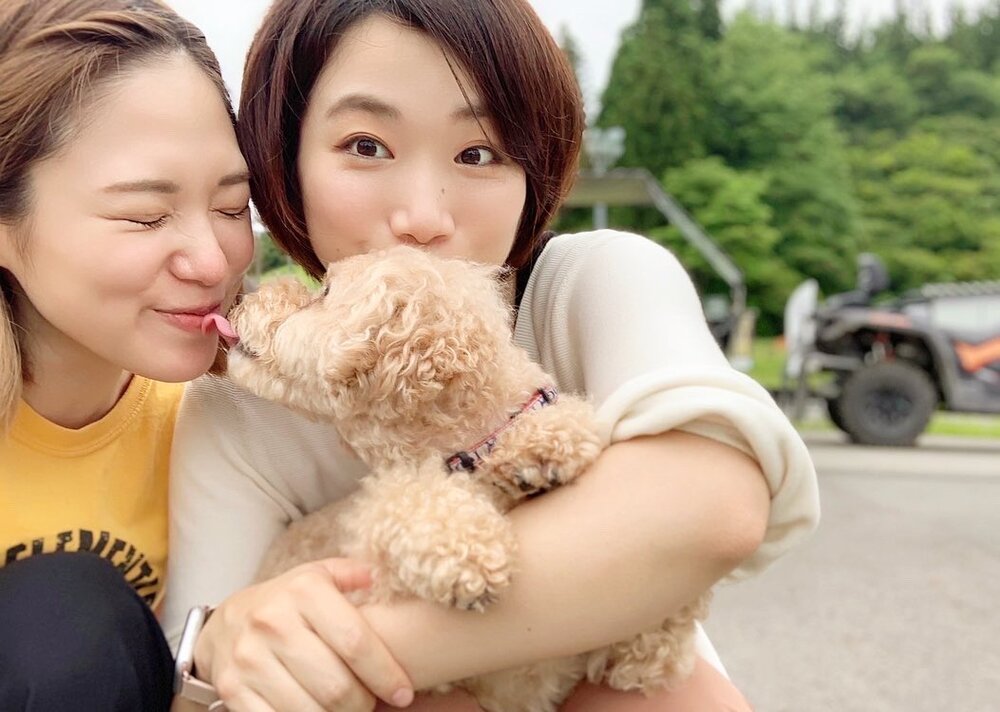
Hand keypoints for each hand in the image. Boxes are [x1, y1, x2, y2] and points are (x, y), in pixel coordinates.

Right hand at [194, 558, 414, 711]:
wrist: (226, 624)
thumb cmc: (288, 602)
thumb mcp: (320, 576)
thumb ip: (355, 574)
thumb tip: (382, 577)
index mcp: (303, 590)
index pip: (356, 641)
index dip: (386, 673)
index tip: (403, 692)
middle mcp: (273, 621)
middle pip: (336, 685)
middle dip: (364, 704)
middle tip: (372, 704)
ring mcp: (249, 658)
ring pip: (310, 710)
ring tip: (348, 709)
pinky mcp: (232, 688)